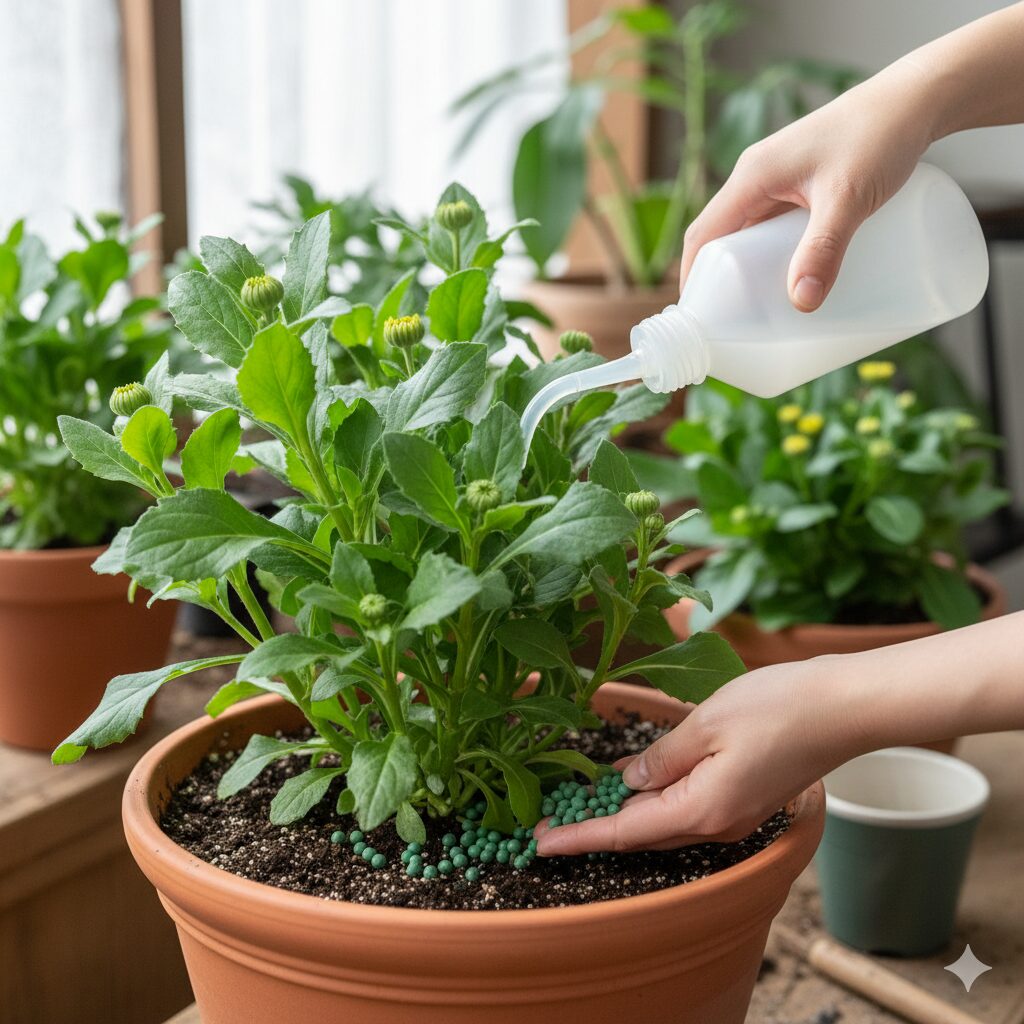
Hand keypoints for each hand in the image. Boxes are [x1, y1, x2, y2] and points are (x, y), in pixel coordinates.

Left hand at [536, 659, 858, 854]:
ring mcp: (734, 816)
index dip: (578, 837)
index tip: (538, 843)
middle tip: (548, 818)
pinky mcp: (745, 800)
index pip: (624, 832)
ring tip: (580, 799)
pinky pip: (686, 808)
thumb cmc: (777, 708)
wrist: (844, 708)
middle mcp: (716, 825)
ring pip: (663, 822)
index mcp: (701, 810)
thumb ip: (661, 757)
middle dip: (593, 827)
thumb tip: (628, 781)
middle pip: (641, 834)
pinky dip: (653, 799)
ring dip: (622, 813)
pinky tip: (633, 780)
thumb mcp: (704, 724)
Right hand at [679, 68, 934, 312]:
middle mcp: (756, 177)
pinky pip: (772, 226)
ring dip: (748, 268)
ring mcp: (778, 179)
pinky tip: (792, 274)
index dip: (694, 277)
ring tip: (760, 307)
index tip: (700, 317)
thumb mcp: (848, 198)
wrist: (916, 99)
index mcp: (752, 176)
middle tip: (733, 321)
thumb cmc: (880, 135)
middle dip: (720, 280)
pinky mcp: (800, 183)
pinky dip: (772, 253)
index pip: (703, 234)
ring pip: (748, 232)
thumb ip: (824, 250)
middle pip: (720, 237)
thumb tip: (801, 303)